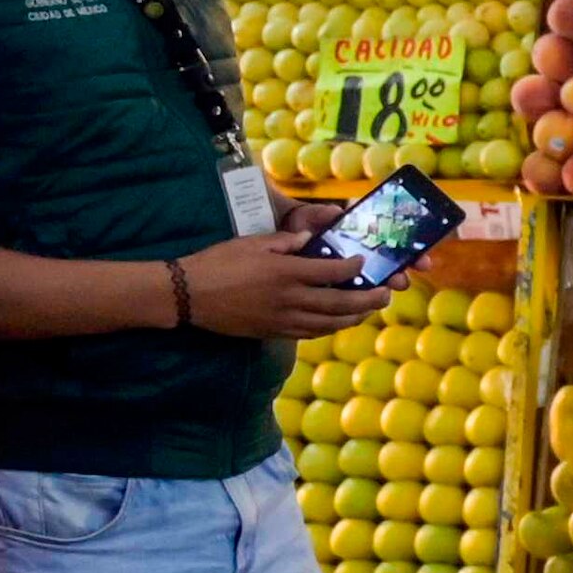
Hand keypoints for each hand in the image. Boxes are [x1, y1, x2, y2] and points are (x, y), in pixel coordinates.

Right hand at [179, 231, 388, 340]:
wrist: (189, 295)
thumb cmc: (217, 263)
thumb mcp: (251, 243)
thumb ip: (284, 242)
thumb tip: (308, 239)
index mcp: (286, 272)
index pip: (332, 271)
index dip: (354, 268)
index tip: (365, 263)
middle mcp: (290, 298)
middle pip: (341, 302)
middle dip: (368, 299)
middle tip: (384, 294)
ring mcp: (283, 319)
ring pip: (331, 322)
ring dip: (354, 317)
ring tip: (368, 310)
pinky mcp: (275, 332)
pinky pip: (312, 333)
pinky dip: (331, 327)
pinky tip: (339, 322)